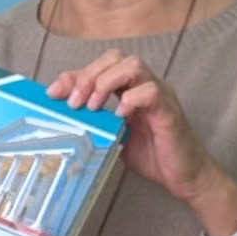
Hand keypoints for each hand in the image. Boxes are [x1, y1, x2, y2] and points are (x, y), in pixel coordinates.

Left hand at [44, 49, 236, 228]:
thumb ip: (95, 122)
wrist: (183, 177)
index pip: (101, 66)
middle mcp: (145, 85)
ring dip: (107, 82)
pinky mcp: (169, 111)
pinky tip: (120, 116)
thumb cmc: (151, 155)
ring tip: (95, 106)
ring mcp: (160, 95)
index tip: (53, 93)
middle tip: (75, 102)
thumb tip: (62, 116)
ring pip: (133, 65)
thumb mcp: (113, 136)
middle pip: (116, 58)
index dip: (75, 74)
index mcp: (131, 88)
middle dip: (89, 76)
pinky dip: (132, 99)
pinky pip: (151, 92)